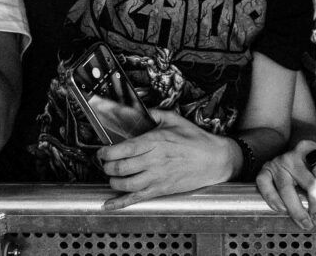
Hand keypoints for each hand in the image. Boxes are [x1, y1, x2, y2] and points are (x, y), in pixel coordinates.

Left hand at [99, 109, 233, 208]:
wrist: (214, 160)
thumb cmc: (195, 140)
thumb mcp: (175, 120)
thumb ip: (155, 114)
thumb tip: (140, 111)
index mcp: (155, 142)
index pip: (122, 149)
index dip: (106, 152)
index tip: (102, 151)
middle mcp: (153, 161)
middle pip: (119, 168)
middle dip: (106, 166)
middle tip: (105, 163)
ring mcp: (156, 178)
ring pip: (123, 184)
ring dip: (112, 181)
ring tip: (112, 175)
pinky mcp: (160, 190)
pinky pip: (135, 198)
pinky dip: (119, 203)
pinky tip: (108, 204)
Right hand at [256, 141, 315, 228]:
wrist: (292, 155)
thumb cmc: (313, 164)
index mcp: (312, 149)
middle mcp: (293, 154)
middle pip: (308, 181)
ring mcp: (278, 163)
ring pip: (286, 188)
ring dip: (297, 209)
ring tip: (306, 223)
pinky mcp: (264, 171)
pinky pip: (265, 186)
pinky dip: (273, 199)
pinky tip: (282, 210)